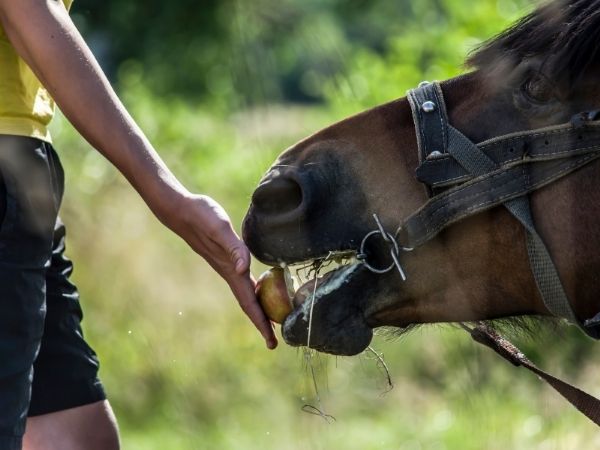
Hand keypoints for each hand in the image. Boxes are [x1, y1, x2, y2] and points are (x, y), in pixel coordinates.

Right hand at [167, 193, 277, 348]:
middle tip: (274, 343)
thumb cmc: (201, 216)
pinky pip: (244, 280)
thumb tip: (244, 270)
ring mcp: (227, 266)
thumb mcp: (219, 228)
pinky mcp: (226, 257)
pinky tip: (260, 289)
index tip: (271, 342)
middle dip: (261, 324)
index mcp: (231, 270)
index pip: (249, 303)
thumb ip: (234, 248)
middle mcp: (230, 272)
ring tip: (271, 322)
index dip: (261, 322)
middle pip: (249, 304)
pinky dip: (255, 291)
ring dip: (258, 310)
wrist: (181, 209)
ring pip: (246, 294)